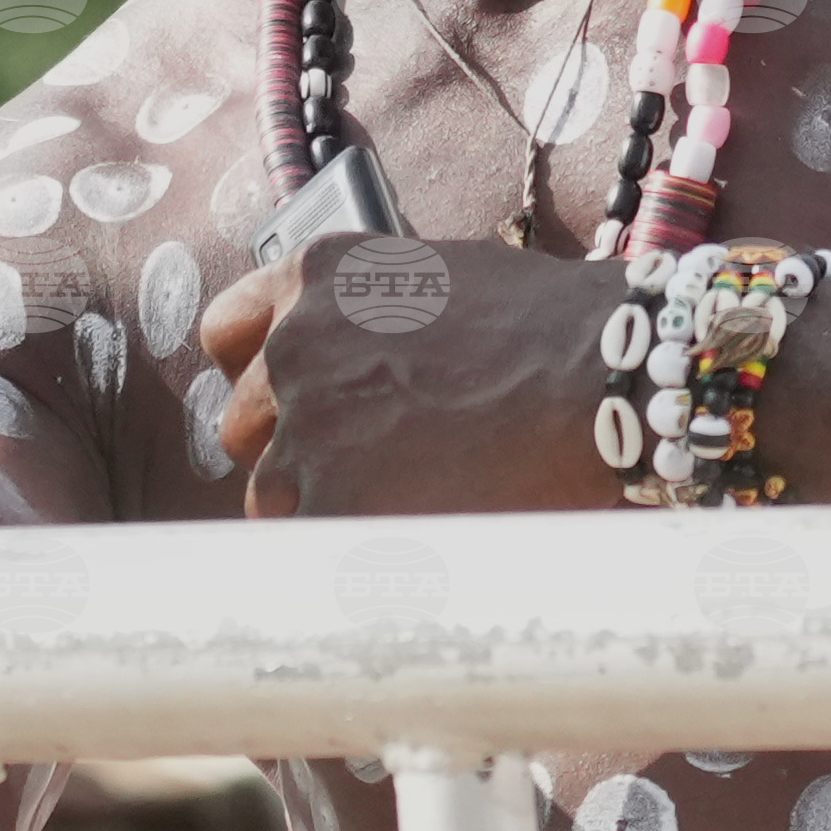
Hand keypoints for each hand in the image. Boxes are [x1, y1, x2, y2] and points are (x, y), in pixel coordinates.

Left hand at [197, 236, 615, 517]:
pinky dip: (347, 551)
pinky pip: (308, 545)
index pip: (228, 334)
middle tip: (369, 466)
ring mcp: (307, 425)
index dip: (259, 376)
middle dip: (297, 447)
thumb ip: (368, 318)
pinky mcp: (333, 500)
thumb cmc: (550, 325)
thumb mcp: (436, 280)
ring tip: (398, 508)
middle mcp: (294, 345)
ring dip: (322, 504)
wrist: (603, 372)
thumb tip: (357, 367)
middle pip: (245, 423)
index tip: (291, 402)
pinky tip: (399, 543)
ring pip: (271, 492)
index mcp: (316, 279)